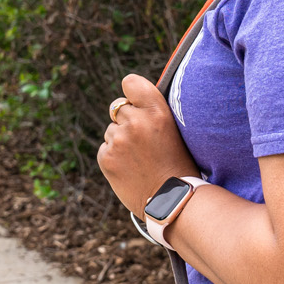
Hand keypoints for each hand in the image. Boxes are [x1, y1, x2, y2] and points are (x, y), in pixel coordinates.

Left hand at [97, 74, 199, 213]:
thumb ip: (153, 112)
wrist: (171, 201)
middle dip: (128, 121)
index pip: (130, 82)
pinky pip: (105, 149)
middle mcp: (136, 121)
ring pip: (112, 130)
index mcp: (157, 111)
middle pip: (119, 109)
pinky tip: (131, 169)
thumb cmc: (178, 165)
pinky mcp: (106, 157)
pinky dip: (114, 157)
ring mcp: (118, 140)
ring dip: (121, 140)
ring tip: (140, 159)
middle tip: (144, 142)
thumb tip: (134, 100)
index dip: (132, 93)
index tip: (136, 102)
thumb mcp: (174, 130)